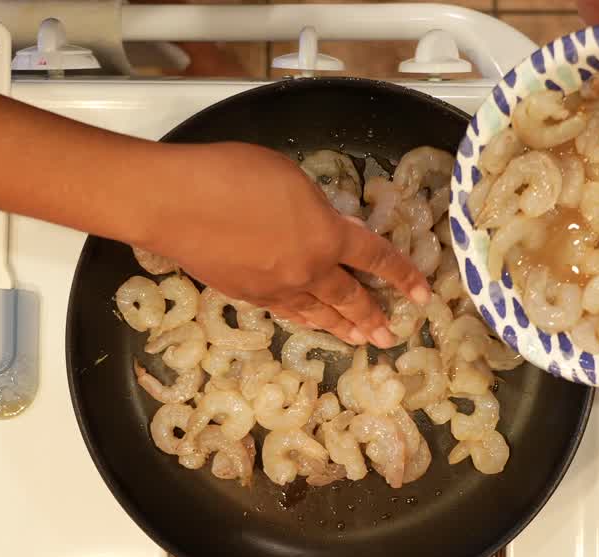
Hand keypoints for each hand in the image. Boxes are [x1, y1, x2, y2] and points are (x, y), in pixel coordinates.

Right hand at [144, 142, 430, 347]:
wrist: (176, 203)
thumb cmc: (231, 175)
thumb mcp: (289, 178)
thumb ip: (317, 207)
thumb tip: (328, 226)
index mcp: (327, 236)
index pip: (376, 258)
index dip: (402, 275)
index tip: (422, 293)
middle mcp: (308, 270)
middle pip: (350, 299)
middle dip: (374, 317)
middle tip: (390, 336)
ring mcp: (276, 289)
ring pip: (318, 313)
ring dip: (341, 328)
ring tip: (359, 340)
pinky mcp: (246, 296)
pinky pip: (286, 311)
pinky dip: (303, 318)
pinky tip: (307, 321)